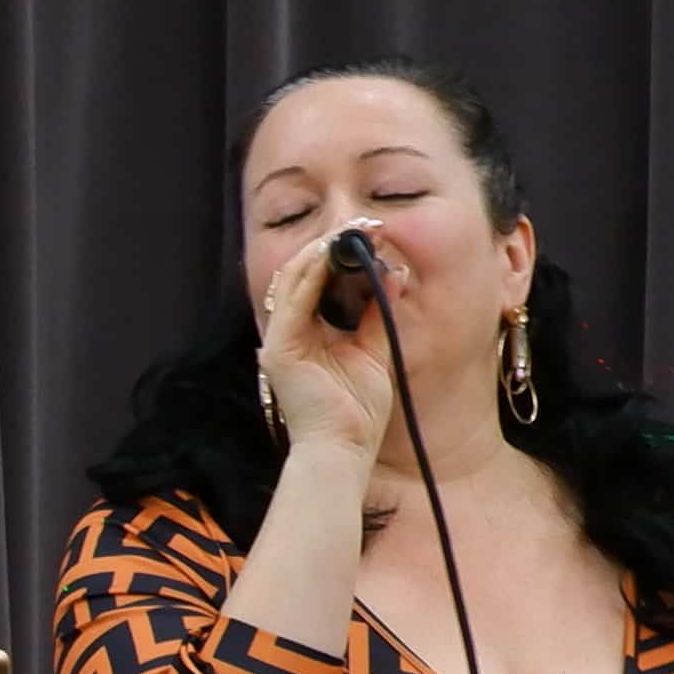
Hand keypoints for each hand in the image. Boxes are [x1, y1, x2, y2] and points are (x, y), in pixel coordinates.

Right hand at [257, 223, 398, 462]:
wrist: (344, 450)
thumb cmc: (359, 411)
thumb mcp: (375, 350)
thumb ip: (380, 313)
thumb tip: (394, 275)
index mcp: (306, 336)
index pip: (314, 283)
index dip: (338, 255)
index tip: (366, 233)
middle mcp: (288, 334)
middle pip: (300, 276)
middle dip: (328, 245)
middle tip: (359, 223)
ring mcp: (279, 341)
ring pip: (292, 282)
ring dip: (319, 252)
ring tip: (348, 231)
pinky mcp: (280, 350)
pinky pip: (294, 302)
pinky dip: (311, 275)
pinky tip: (332, 255)